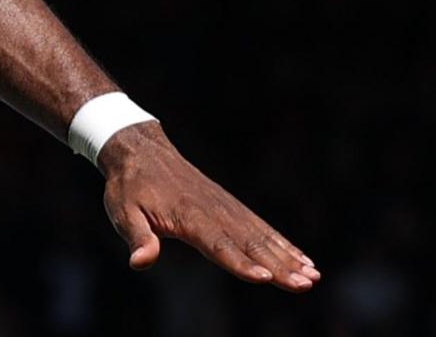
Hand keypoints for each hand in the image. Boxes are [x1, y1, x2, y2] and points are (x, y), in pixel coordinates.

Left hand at [98, 122, 320, 292]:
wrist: (141, 150)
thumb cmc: (129, 187)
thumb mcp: (122, 211)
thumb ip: (137, 238)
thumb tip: (139, 263)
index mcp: (188, 216)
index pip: (218, 245)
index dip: (240, 263)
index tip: (264, 277)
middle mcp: (214, 212)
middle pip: (249, 243)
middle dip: (278, 266)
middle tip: (304, 284)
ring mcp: (226, 208)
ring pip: (261, 236)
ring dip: (288, 257)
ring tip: (313, 277)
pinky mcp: (230, 206)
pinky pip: (260, 227)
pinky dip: (283, 243)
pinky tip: (302, 259)